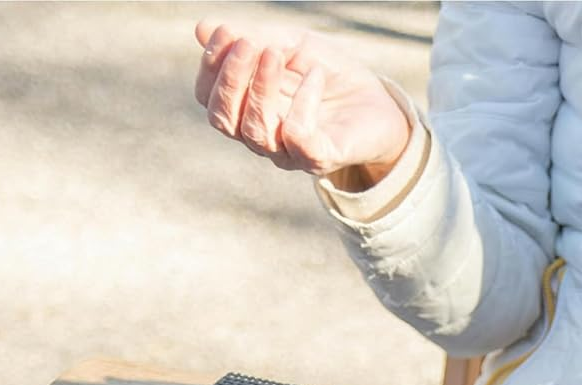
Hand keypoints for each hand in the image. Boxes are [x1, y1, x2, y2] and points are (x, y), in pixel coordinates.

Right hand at [193, 17, 409, 182]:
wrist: (378, 105)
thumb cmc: (327, 76)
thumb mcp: (291, 45)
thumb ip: (253, 37)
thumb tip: (203, 29)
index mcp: (247, 109)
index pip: (210, 98)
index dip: (211, 67)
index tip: (227, 33)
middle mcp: (261, 135)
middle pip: (223, 120)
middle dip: (230, 79)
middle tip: (248, 44)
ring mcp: (289, 152)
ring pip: (255, 131)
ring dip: (261, 87)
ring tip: (277, 54)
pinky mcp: (319, 158)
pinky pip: (297, 138)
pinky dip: (302, 103)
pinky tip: (314, 75)